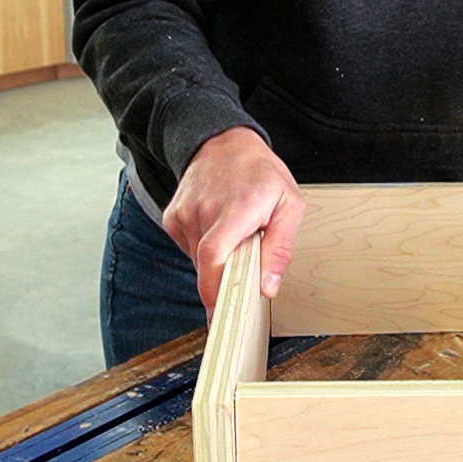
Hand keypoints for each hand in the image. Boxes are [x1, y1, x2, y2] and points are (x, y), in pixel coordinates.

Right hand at [162, 126, 304, 315]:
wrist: (223, 142)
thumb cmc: (261, 173)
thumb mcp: (290, 205)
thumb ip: (280, 248)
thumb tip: (268, 287)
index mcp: (236, 209)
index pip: (214, 257)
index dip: (214, 293)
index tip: (219, 320)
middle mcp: (204, 211)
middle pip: (208, 267)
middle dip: (225, 284)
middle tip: (243, 286)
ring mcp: (184, 214)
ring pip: (199, 261)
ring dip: (219, 263)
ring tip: (237, 239)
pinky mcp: (172, 218)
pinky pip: (189, 249)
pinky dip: (206, 251)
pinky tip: (220, 231)